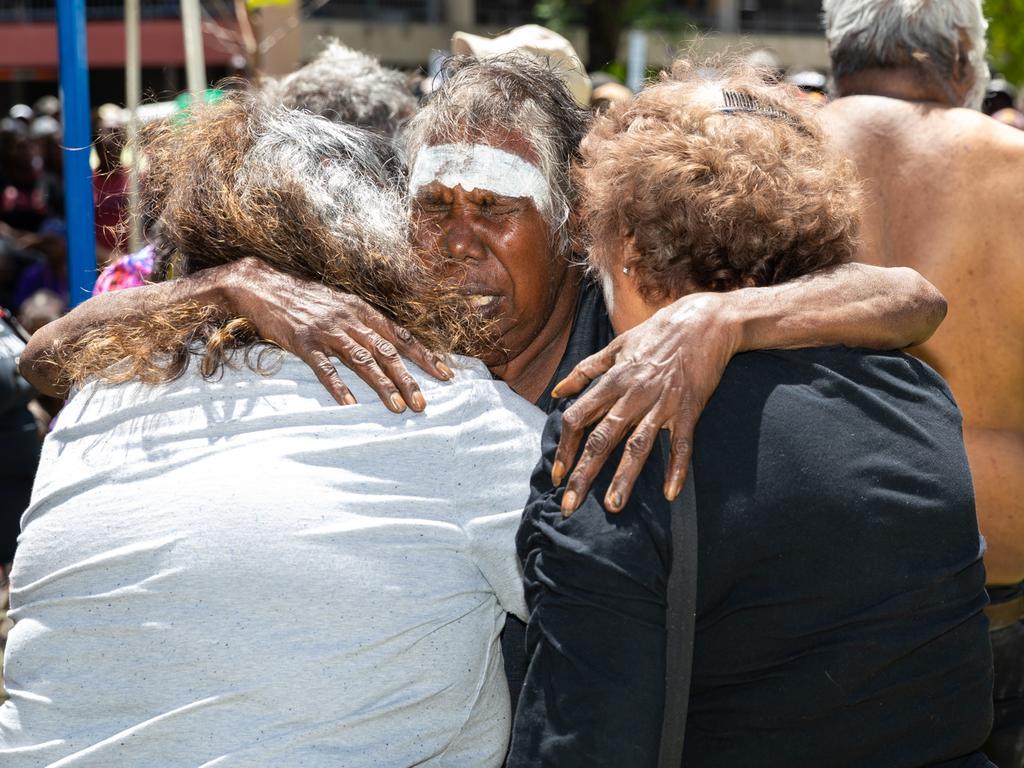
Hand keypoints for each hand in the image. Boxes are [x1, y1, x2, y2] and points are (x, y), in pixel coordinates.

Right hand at [224, 258, 451, 411]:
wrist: (263, 286)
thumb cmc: (305, 299)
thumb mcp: (340, 305)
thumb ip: (363, 324)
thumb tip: (389, 347)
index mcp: (362, 311)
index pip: (401, 336)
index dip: (425, 357)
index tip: (445, 376)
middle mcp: (350, 319)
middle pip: (387, 352)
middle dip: (408, 380)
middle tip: (422, 405)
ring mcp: (327, 331)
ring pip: (363, 361)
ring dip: (382, 386)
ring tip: (397, 408)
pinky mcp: (303, 342)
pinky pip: (325, 368)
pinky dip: (339, 387)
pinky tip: (350, 405)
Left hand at [551, 293, 739, 514]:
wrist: (704, 321)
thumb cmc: (657, 333)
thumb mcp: (616, 346)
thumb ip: (585, 371)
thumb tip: (557, 391)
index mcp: (613, 380)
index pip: (578, 418)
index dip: (564, 447)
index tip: (557, 474)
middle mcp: (633, 395)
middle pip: (602, 439)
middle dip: (583, 473)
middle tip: (569, 505)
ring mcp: (662, 404)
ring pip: (639, 445)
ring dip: (624, 477)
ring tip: (612, 506)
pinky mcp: (690, 409)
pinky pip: (682, 444)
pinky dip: (677, 468)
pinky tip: (670, 494)